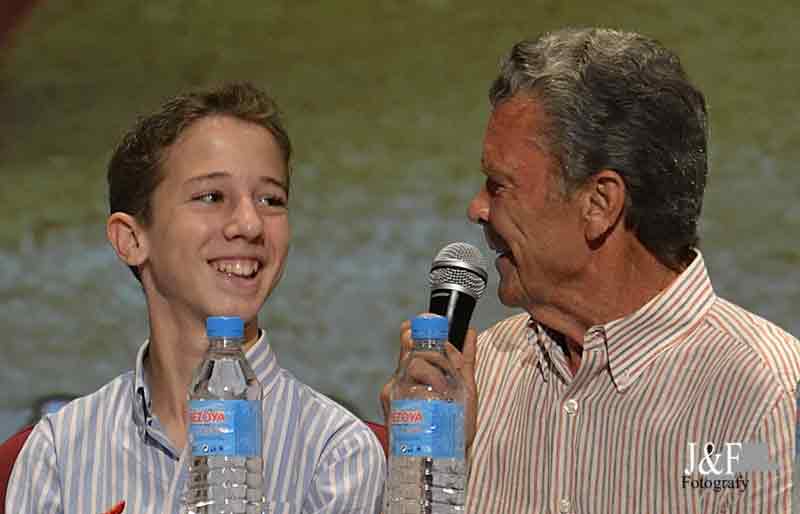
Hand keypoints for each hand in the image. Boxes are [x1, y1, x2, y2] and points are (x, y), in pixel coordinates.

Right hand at [380, 318, 477, 450]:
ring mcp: (396, 395)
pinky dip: (426, 387)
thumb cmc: (454, 424)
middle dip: (429, 348)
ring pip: (410, 366)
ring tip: (446, 385)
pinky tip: (437, 393)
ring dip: (432, 370)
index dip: (416, 328)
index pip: (409, 340)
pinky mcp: (395, 411)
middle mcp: (401, 380)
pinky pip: (408, 389)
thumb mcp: (464, 387)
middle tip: (445, 356)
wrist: (448, 459)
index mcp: (414, 371)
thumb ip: (465, 360)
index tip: (427, 321)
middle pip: (409, 350)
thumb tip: (470, 332)